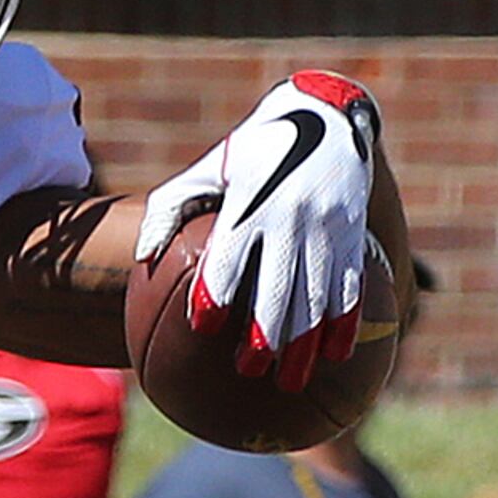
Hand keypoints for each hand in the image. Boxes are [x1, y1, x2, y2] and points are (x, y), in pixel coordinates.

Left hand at [140, 71, 382, 395]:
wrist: (325, 115)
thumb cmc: (255, 150)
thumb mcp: (211, 166)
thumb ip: (172, 206)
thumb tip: (143, 255)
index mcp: (248, 203)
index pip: (229, 256)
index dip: (215, 292)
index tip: (203, 327)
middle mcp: (289, 218)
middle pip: (276, 287)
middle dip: (264, 335)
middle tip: (248, 372)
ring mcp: (326, 228)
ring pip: (317, 296)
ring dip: (306, 343)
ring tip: (292, 382)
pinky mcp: (353, 234)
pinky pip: (352, 286)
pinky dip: (345, 323)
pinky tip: (337, 355)